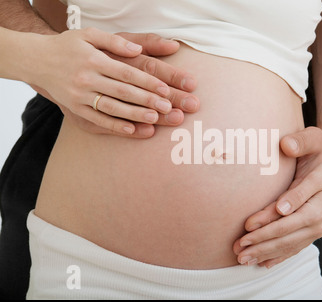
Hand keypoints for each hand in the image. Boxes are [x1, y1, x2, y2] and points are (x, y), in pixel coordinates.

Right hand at [26, 28, 198, 137]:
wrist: (36, 60)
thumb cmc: (68, 46)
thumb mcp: (89, 35)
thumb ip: (115, 42)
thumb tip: (137, 50)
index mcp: (94, 59)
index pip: (127, 73)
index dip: (148, 82)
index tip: (166, 89)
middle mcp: (87, 78)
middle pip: (123, 92)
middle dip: (148, 100)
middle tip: (168, 108)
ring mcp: (80, 95)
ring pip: (112, 107)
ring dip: (135, 114)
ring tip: (155, 118)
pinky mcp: (74, 108)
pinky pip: (97, 119)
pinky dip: (115, 126)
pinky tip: (132, 130)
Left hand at [233, 127, 321, 267]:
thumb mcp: (318, 177)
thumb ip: (298, 193)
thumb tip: (280, 208)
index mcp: (313, 213)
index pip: (281, 227)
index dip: (261, 233)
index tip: (243, 236)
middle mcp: (315, 227)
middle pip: (282, 242)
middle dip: (258, 249)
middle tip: (238, 254)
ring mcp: (316, 231)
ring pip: (288, 248)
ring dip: (266, 255)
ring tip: (247, 261)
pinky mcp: (316, 231)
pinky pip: (296, 248)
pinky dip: (281, 257)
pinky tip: (268, 263)